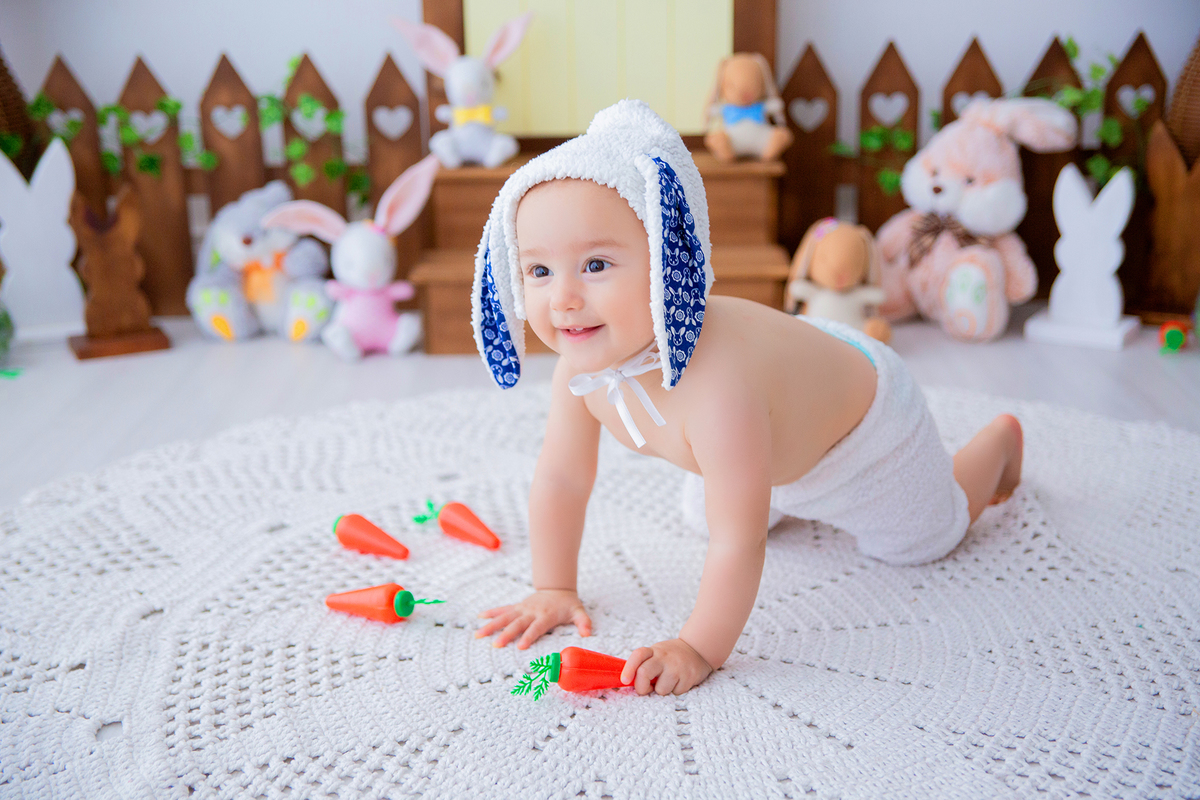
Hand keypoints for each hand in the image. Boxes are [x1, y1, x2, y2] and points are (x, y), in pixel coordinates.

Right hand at [476, 589, 591, 648]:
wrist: (558, 588)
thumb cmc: (568, 604)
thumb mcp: (579, 612)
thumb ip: (584, 622)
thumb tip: (588, 633)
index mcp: (545, 615)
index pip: (536, 627)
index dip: (529, 636)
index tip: (520, 646)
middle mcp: (531, 611)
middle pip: (517, 624)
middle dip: (506, 634)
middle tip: (496, 645)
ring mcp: (522, 608)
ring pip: (505, 617)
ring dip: (492, 625)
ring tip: (478, 634)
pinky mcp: (517, 607)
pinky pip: (502, 609)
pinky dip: (491, 613)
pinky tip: (479, 617)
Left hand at [620, 638, 713, 695]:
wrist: (698, 650)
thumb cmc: (671, 657)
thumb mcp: (657, 654)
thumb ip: (644, 665)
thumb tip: (628, 683)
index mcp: (653, 651)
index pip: (638, 655)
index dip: (628, 668)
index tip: (625, 681)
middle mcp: (664, 657)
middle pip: (644, 672)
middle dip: (641, 687)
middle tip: (645, 689)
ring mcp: (677, 666)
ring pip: (661, 689)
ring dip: (662, 691)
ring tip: (668, 682)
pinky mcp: (689, 676)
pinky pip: (676, 693)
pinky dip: (676, 691)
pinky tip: (680, 681)